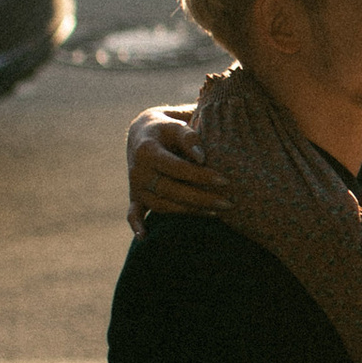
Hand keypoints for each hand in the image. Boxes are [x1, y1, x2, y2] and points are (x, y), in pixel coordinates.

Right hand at [126, 106, 228, 235]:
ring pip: (162, 205)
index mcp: (147, 151)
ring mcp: (136, 186)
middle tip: (228, 203)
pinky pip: (133, 213)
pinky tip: (144, 237)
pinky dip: (136, 225)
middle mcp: (137, 171)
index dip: (201, 176)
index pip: (177, 168)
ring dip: (188, 212)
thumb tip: (201, 157)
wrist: (142, 134)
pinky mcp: (135, 197)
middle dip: (201, 199)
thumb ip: (189, 137)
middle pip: (170, 190)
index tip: (225, 180)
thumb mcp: (176, 125)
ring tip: (216, 213)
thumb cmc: (167, 128)